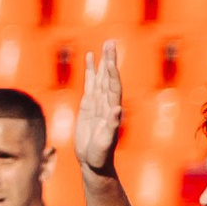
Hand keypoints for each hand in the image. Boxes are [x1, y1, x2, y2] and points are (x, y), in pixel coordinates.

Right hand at [75, 40, 122, 176]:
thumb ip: (112, 125)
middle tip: (110, 43)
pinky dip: (90, 71)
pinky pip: (90, 84)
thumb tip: (118, 109)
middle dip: (109, 60)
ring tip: (104, 45)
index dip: (111, 73)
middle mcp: (107, 103)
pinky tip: (90, 59)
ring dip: (102, 62)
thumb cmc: (101, 154)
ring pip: (100, 78)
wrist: (93, 162)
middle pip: (108, 77)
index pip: (113, 86)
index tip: (109, 59)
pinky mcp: (88, 106)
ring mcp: (98, 103)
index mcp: (112, 109)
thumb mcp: (106, 142)